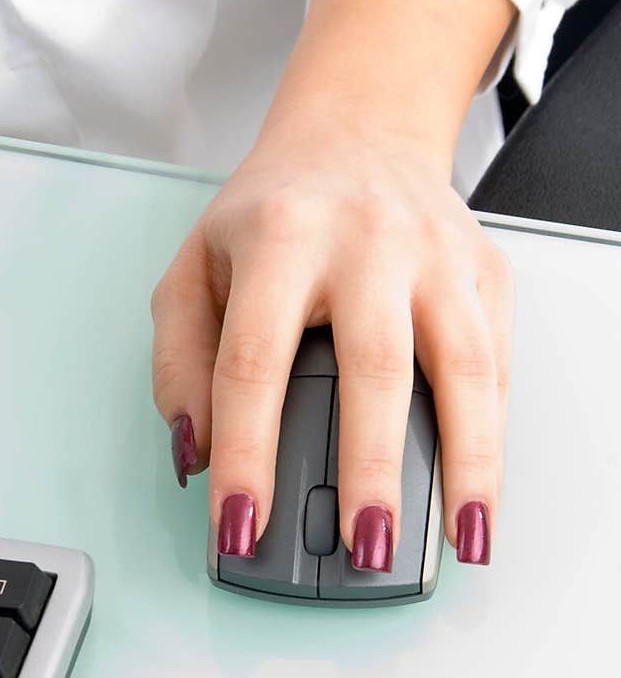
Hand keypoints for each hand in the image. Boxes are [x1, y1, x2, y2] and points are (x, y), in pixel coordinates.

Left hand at [151, 113, 511, 566]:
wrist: (358, 131)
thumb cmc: (274, 211)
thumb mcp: (195, 268)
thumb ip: (181, 363)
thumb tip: (196, 454)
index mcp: (281, 238)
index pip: (253, 364)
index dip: (245, 455)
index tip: (240, 526)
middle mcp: (367, 241)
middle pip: (373, 368)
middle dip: (368, 469)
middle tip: (362, 547)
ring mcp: (437, 255)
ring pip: (463, 369)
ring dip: (465, 463)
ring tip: (461, 538)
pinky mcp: (485, 272)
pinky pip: (497, 364)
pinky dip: (494, 436)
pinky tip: (480, 491)